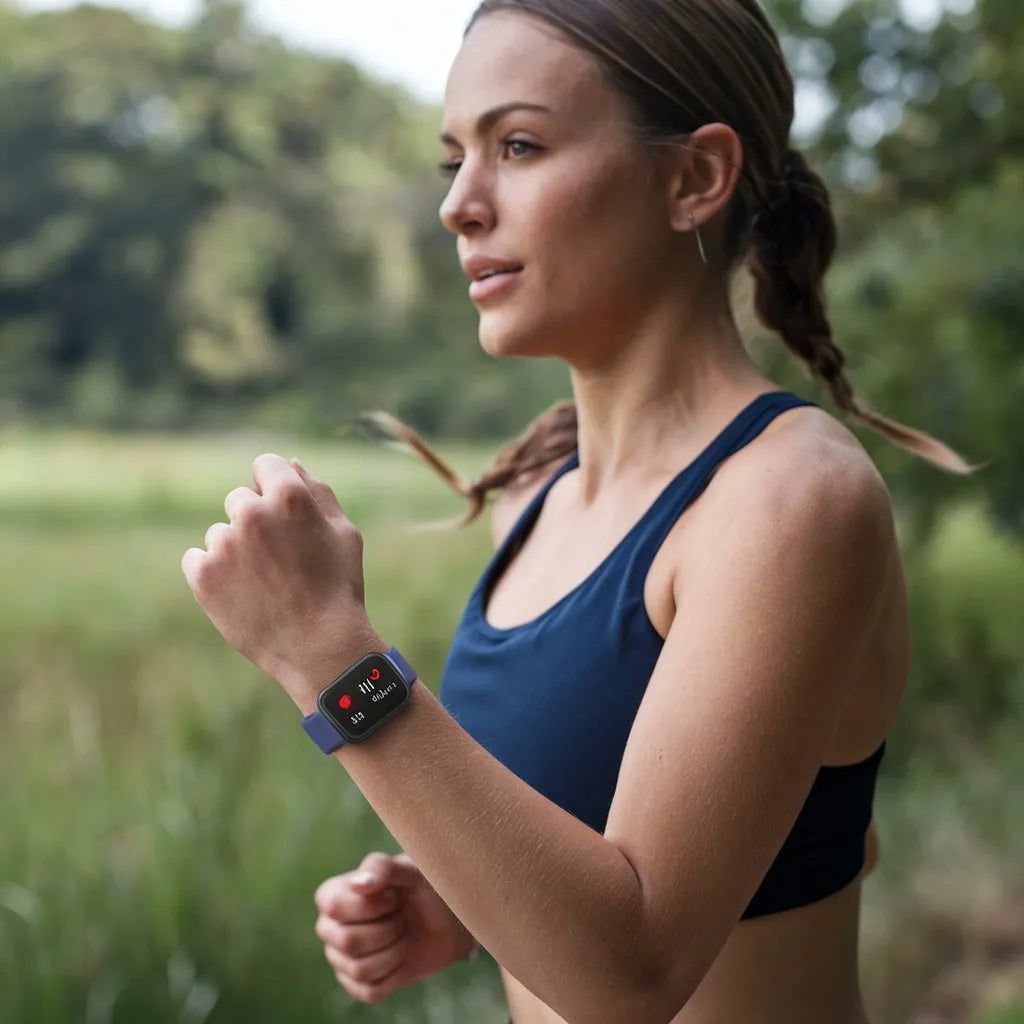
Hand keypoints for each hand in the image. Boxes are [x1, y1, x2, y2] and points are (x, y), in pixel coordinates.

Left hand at [181, 455, 381, 706]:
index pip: (266, 464)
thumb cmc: (338, 587)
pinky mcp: (201, 574)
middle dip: (256, 522)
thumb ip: (318, 492)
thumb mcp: (344, 534)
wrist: (319, 647)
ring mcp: (223, 544)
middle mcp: (251, 513)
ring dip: (237, 551)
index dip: (276, 486)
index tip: (283, 515)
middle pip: (240, 500)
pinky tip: (242, 593)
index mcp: (289, 496)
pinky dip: (214, 573)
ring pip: (221, 533)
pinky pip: (197, 559)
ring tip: (265, 585)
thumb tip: (291, 464)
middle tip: (280, 560)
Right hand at [314, 851, 477, 1004]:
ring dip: (394, 952)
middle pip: (347, 941)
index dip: (371, 905)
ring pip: (360, 969)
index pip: (334, 906)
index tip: (394, 896)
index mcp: (334, 895)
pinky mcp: (358, 985)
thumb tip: (359, 883)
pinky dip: (394, 975)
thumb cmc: (424, 888)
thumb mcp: (410, 870)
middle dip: (387, 930)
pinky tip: (400, 957)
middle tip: (401, 917)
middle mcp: (330, 927)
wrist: (446, 921)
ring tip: (402, 935)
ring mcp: (341, 958)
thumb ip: (384, 867)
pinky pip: (370, 991)